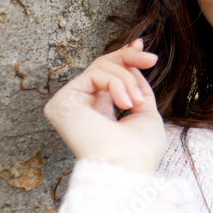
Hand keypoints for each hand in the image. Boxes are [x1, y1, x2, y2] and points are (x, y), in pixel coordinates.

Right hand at [44, 38, 164, 174]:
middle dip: (128, 58)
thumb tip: (134, 66)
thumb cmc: (140, 150)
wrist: (129, 166)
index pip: (105, 76)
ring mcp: (70, 104)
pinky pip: (95, 75)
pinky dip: (116, 84)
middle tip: (150, 59)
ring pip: (101, 68)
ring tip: (135, 102)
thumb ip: (138, 90)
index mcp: (99, 111)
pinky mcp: (61, 103)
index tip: (140, 46)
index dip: (122, 58)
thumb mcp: (146, 114)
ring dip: (127, 80)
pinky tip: (125, 103)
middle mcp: (82, 106)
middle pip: (101, 66)